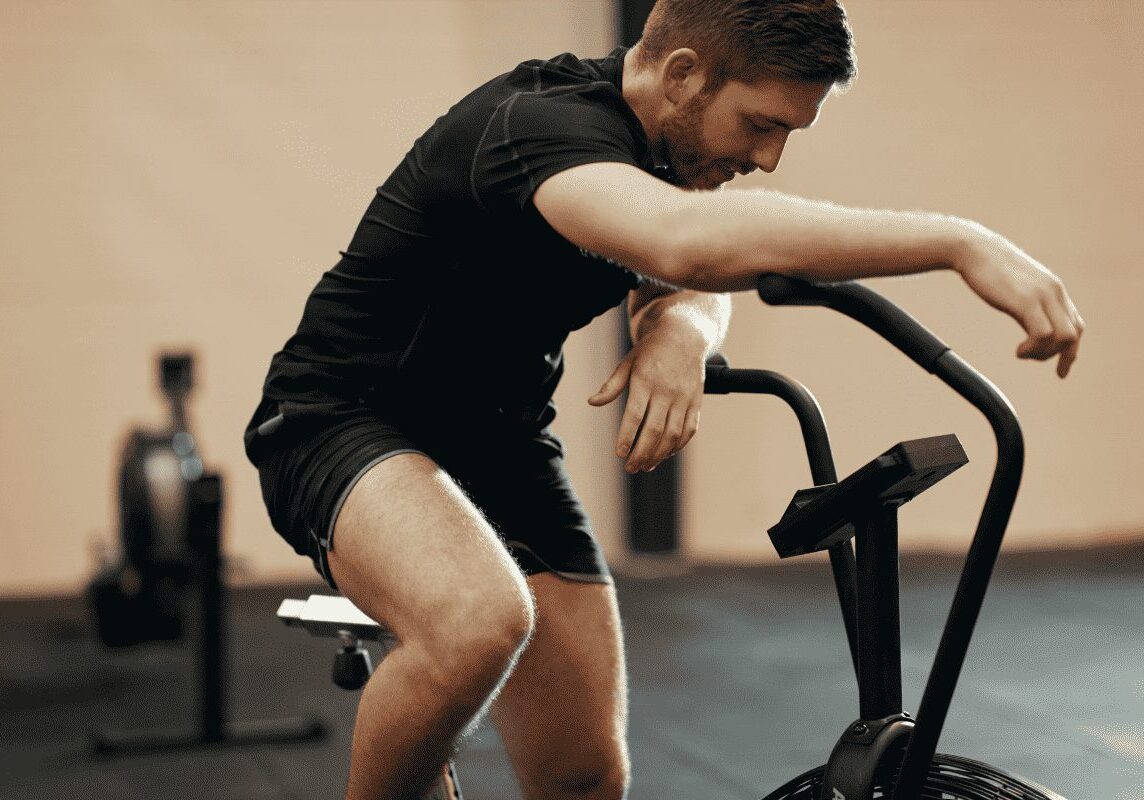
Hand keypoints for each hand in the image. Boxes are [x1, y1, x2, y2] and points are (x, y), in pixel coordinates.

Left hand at [588, 326, 705, 472]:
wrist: (685, 335)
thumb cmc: (652, 350)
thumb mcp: (627, 362)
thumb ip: (611, 385)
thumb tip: (593, 402)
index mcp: (646, 380)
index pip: (635, 415)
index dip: (627, 436)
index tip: (619, 453)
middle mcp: (666, 391)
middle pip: (654, 430)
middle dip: (642, 453)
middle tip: (631, 467)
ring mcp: (683, 398)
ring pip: (673, 434)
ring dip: (659, 454)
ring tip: (646, 465)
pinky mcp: (696, 402)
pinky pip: (689, 429)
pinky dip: (678, 445)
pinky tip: (666, 454)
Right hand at [956, 223, 1085, 377]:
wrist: (972, 248)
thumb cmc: (987, 266)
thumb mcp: (1014, 283)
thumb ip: (1025, 296)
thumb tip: (1024, 310)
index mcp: (1052, 289)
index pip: (1076, 324)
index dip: (1071, 350)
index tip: (1060, 369)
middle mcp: (1053, 292)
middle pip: (1074, 333)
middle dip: (1062, 357)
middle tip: (1034, 360)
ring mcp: (1042, 296)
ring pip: (1064, 337)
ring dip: (1045, 354)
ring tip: (1023, 353)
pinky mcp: (1026, 302)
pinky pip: (1043, 334)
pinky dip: (1034, 350)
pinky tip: (1019, 351)